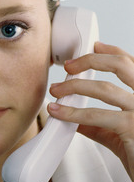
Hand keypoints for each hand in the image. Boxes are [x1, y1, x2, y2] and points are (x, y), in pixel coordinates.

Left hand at [47, 42, 133, 181]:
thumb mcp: (120, 136)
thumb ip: (100, 125)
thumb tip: (77, 120)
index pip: (132, 64)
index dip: (112, 52)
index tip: (94, 46)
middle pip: (121, 65)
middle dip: (90, 60)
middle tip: (68, 67)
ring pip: (104, 89)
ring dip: (74, 87)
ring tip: (55, 91)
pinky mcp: (132, 127)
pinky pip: (96, 116)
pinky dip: (72, 113)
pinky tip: (58, 112)